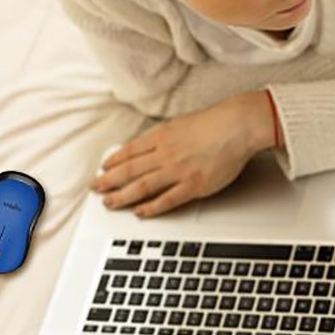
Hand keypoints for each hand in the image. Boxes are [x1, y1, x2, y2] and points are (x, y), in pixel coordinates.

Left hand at [90, 90, 274, 217]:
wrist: (238, 126)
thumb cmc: (216, 122)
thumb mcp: (182, 123)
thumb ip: (166, 136)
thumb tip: (151, 144)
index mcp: (162, 136)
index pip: (130, 151)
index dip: (114, 162)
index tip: (103, 169)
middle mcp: (166, 154)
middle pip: (130, 170)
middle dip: (108, 181)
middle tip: (96, 188)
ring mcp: (178, 170)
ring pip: (142, 186)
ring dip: (122, 196)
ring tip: (110, 203)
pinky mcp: (194, 185)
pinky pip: (167, 200)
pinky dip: (151, 207)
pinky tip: (140, 212)